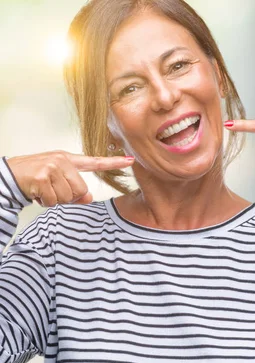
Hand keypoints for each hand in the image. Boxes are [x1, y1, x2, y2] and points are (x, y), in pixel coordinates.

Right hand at [6, 152, 134, 206]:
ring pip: (68, 196)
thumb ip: (75, 190)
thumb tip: (88, 198)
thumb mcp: (56, 180)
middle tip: (51, 190)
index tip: (131, 160)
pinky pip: (54, 200)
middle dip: (67, 196)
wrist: (5, 176)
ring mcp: (52, 167)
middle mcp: (62, 160)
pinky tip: (36, 192)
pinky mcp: (42, 177)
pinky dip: (45, 201)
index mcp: (68, 159)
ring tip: (42, 190)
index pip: (95, 162)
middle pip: (81, 189)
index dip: (114, 163)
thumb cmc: (33, 178)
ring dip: (54, 199)